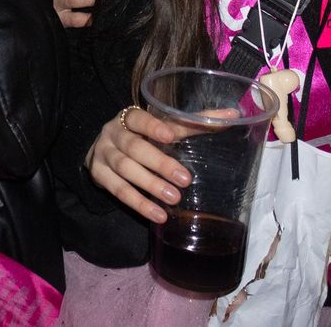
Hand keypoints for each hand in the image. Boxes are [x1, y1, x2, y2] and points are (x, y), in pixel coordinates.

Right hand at [84, 106, 191, 224]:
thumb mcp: (161, 128)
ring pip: (125, 169)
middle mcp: (112, 134)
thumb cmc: (142, 137)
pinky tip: (158, 214)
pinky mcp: (98, 176)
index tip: (170, 137)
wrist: (103, 151)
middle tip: (185, 180)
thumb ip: (192, 123)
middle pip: (133, 147)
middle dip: (159, 163)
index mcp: (128, 118)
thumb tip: (231, 115)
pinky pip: (118, 190)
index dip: (152, 127)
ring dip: (150, 185)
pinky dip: (138, 203)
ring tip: (174, 198)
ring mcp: (103, 155)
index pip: (137, 118)